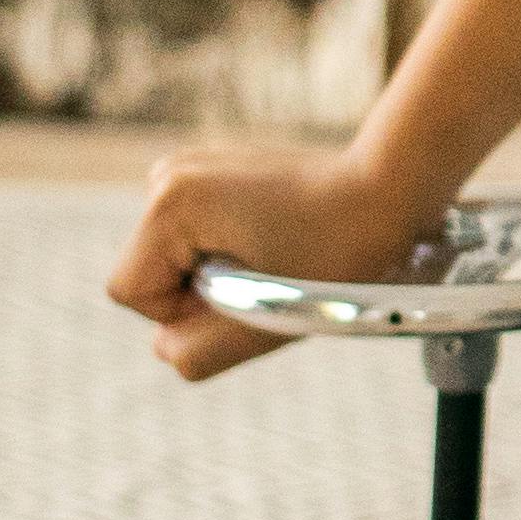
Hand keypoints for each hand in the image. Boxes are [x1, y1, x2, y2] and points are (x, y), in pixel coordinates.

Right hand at [103, 143, 436, 382]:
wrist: (388, 188)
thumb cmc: (337, 254)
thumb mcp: (266, 322)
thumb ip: (198, 351)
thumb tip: (166, 347)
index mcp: (171, 205)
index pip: (132, 293)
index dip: (183, 313)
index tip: (246, 293)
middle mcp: (168, 175)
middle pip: (150, 273)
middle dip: (201, 292)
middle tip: (271, 275)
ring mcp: (189, 168)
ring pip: (173, 259)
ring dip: (217, 273)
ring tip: (278, 256)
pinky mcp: (211, 172)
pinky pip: (195, 238)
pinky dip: (227, 252)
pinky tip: (275, 239)